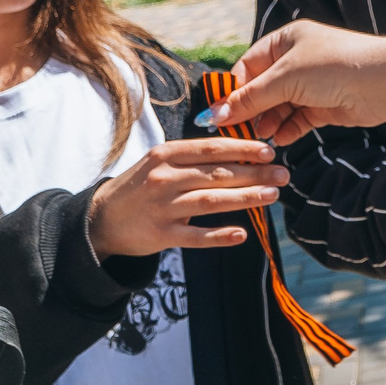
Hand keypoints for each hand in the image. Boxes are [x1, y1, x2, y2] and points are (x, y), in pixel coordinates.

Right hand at [85, 139, 286, 260]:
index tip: (269, 150)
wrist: (102, 218)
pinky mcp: (162, 235)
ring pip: (212, 201)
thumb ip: (193, 157)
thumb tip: (239, 153)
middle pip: (217, 174)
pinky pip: (196, 236)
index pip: (211, 148)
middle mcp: (164, 178)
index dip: (243, 149)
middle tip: (283, 174)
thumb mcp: (160, 162)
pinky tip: (242, 234)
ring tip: (272, 195)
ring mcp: (163, 208)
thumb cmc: (140, 186)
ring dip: (246, 198)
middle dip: (254, 173)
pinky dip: (220, 236)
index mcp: (166, 155)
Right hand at [214, 21, 385, 144]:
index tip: (220, 113)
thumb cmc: (332, 67)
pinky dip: (287, 129)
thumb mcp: (284, 79)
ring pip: (280, 106)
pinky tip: (279, 140)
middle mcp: (297, 60)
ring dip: (268, 122)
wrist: (381, 82)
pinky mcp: (324, 106)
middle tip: (237, 131)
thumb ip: (250, 98)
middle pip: (263, 89)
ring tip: (260, 137)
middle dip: (251, 110)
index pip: (249, 66)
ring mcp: (312, 84)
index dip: (234, 90)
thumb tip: (217, 114)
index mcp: (285, 40)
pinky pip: (298, 119)